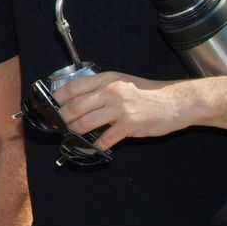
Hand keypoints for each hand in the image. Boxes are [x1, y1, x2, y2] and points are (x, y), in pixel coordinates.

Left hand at [51, 70, 186, 149]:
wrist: (176, 102)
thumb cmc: (147, 93)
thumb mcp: (121, 82)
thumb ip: (100, 88)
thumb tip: (75, 100)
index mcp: (106, 79)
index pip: (73, 87)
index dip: (57, 98)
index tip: (50, 106)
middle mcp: (111, 92)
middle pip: (75, 107)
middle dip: (63, 119)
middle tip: (59, 125)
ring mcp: (120, 109)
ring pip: (85, 123)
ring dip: (75, 132)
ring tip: (73, 135)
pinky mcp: (129, 125)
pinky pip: (105, 139)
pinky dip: (96, 145)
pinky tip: (94, 146)